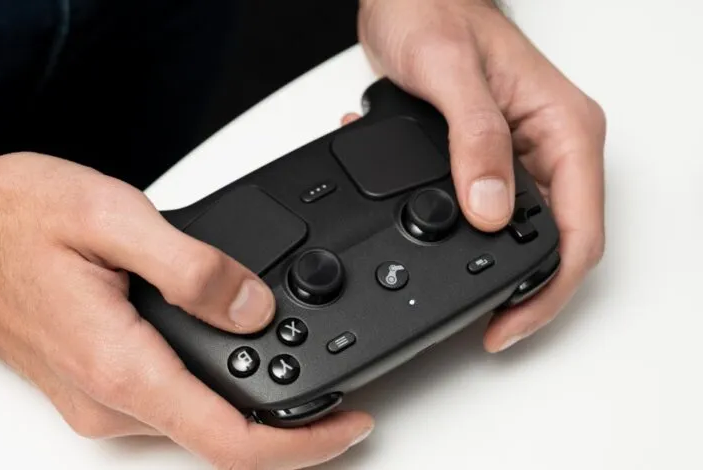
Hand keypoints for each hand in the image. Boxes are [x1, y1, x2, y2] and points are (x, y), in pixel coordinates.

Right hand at [0, 148, 372, 468]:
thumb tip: (253, 305)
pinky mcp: (93, 382)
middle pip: (220, 438)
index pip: (229, 438)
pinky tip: (232, 350)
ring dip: (251, 403)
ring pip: (196, 419)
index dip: (302, 443)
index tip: (350, 423)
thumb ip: (193, 268)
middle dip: (288, 423)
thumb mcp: (113, 219)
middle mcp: (109, 398)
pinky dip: (214, 385)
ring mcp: (99, 397)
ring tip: (292, 362)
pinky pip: (170, 400)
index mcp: (121, 364)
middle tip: (334, 393)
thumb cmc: (13, 218)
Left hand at [355, 0, 605, 350]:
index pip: (578, 227)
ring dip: (491, 266)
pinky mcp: (491, 157)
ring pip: (522, 234)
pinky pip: (489, 209)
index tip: (510, 320)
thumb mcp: (450, 73)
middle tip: (490, 325)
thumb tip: (489, 211)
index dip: (548, 286)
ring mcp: (522, 153)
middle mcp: (551, 143)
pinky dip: (462, 232)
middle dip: (525, 290)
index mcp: (563, 126)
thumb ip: (474, 141)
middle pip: (558, 242)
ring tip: (460, 293)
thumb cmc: (431, 12)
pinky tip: (432, 239)